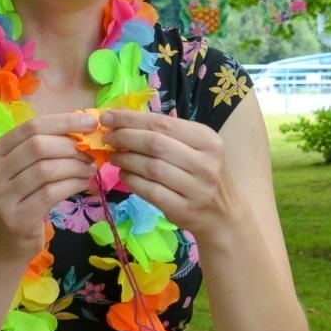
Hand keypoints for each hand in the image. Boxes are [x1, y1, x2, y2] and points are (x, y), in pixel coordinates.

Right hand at [0, 111, 97, 261]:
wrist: (4, 243)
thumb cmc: (21, 200)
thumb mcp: (25, 170)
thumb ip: (46, 149)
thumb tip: (83, 126)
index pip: (31, 127)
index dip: (63, 122)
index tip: (90, 122)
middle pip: (38, 146)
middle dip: (71, 146)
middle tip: (91, 153)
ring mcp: (2, 196)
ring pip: (46, 170)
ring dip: (75, 166)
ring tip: (89, 169)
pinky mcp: (17, 217)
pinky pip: (51, 193)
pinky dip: (73, 185)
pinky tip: (84, 184)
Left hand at [98, 108, 243, 231]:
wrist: (224, 215)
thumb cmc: (204, 176)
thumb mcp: (198, 148)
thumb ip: (169, 132)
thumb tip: (126, 115)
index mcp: (207, 139)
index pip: (163, 123)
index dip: (131, 119)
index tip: (107, 117)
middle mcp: (205, 162)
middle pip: (155, 144)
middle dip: (125, 137)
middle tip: (106, 137)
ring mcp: (196, 187)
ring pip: (151, 167)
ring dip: (126, 160)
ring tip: (114, 156)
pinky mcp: (184, 209)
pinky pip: (151, 191)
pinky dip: (132, 181)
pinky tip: (124, 175)